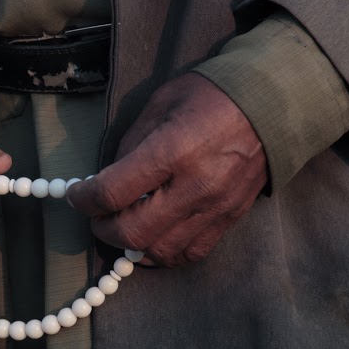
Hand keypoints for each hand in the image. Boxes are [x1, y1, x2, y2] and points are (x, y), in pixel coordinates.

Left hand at [66, 73, 266, 266]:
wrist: (272, 103)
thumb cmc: (210, 95)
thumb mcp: (160, 104)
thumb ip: (130, 146)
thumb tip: (105, 180)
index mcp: (173, 150)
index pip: (113, 192)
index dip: (84, 199)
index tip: (76, 196)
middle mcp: (195, 186)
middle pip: (132, 233)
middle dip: (103, 230)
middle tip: (97, 216)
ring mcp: (215, 208)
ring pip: (160, 251)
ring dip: (132, 246)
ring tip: (124, 226)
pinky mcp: (230, 219)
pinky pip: (189, 253)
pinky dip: (163, 252)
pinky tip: (154, 236)